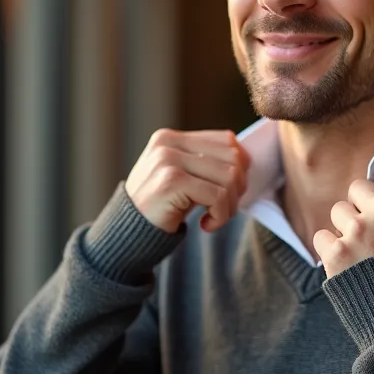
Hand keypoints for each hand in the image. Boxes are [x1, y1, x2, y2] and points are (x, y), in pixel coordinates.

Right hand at [125, 128, 248, 233]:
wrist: (126, 234)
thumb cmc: (159, 208)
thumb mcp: (180, 177)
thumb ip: (204, 162)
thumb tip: (246, 159)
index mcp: (171, 138)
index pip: (226, 140)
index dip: (240, 167)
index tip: (231, 192)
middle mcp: (168, 144)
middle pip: (232, 157)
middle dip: (238, 188)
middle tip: (224, 209)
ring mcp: (168, 160)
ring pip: (229, 177)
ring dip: (230, 205)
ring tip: (215, 217)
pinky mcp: (171, 181)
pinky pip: (218, 196)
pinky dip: (221, 216)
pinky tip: (206, 225)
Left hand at [313, 164, 373, 277]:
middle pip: (357, 188)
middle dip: (358, 208)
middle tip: (368, 234)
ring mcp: (360, 230)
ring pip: (337, 212)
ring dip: (343, 230)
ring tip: (360, 255)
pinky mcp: (337, 252)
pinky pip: (322, 237)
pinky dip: (330, 252)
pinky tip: (347, 268)